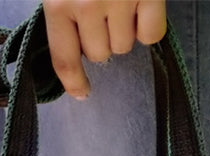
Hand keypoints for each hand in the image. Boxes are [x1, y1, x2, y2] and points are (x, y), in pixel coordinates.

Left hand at [43, 0, 165, 98]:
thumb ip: (63, 16)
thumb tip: (75, 54)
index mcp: (58, 4)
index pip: (64, 59)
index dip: (74, 82)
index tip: (82, 93)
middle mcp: (87, 4)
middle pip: (98, 55)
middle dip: (101, 42)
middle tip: (105, 17)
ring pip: (123, 46)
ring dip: (125, 33)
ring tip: (123, 7)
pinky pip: (151, 34)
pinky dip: (149, 28)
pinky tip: (143, 9)